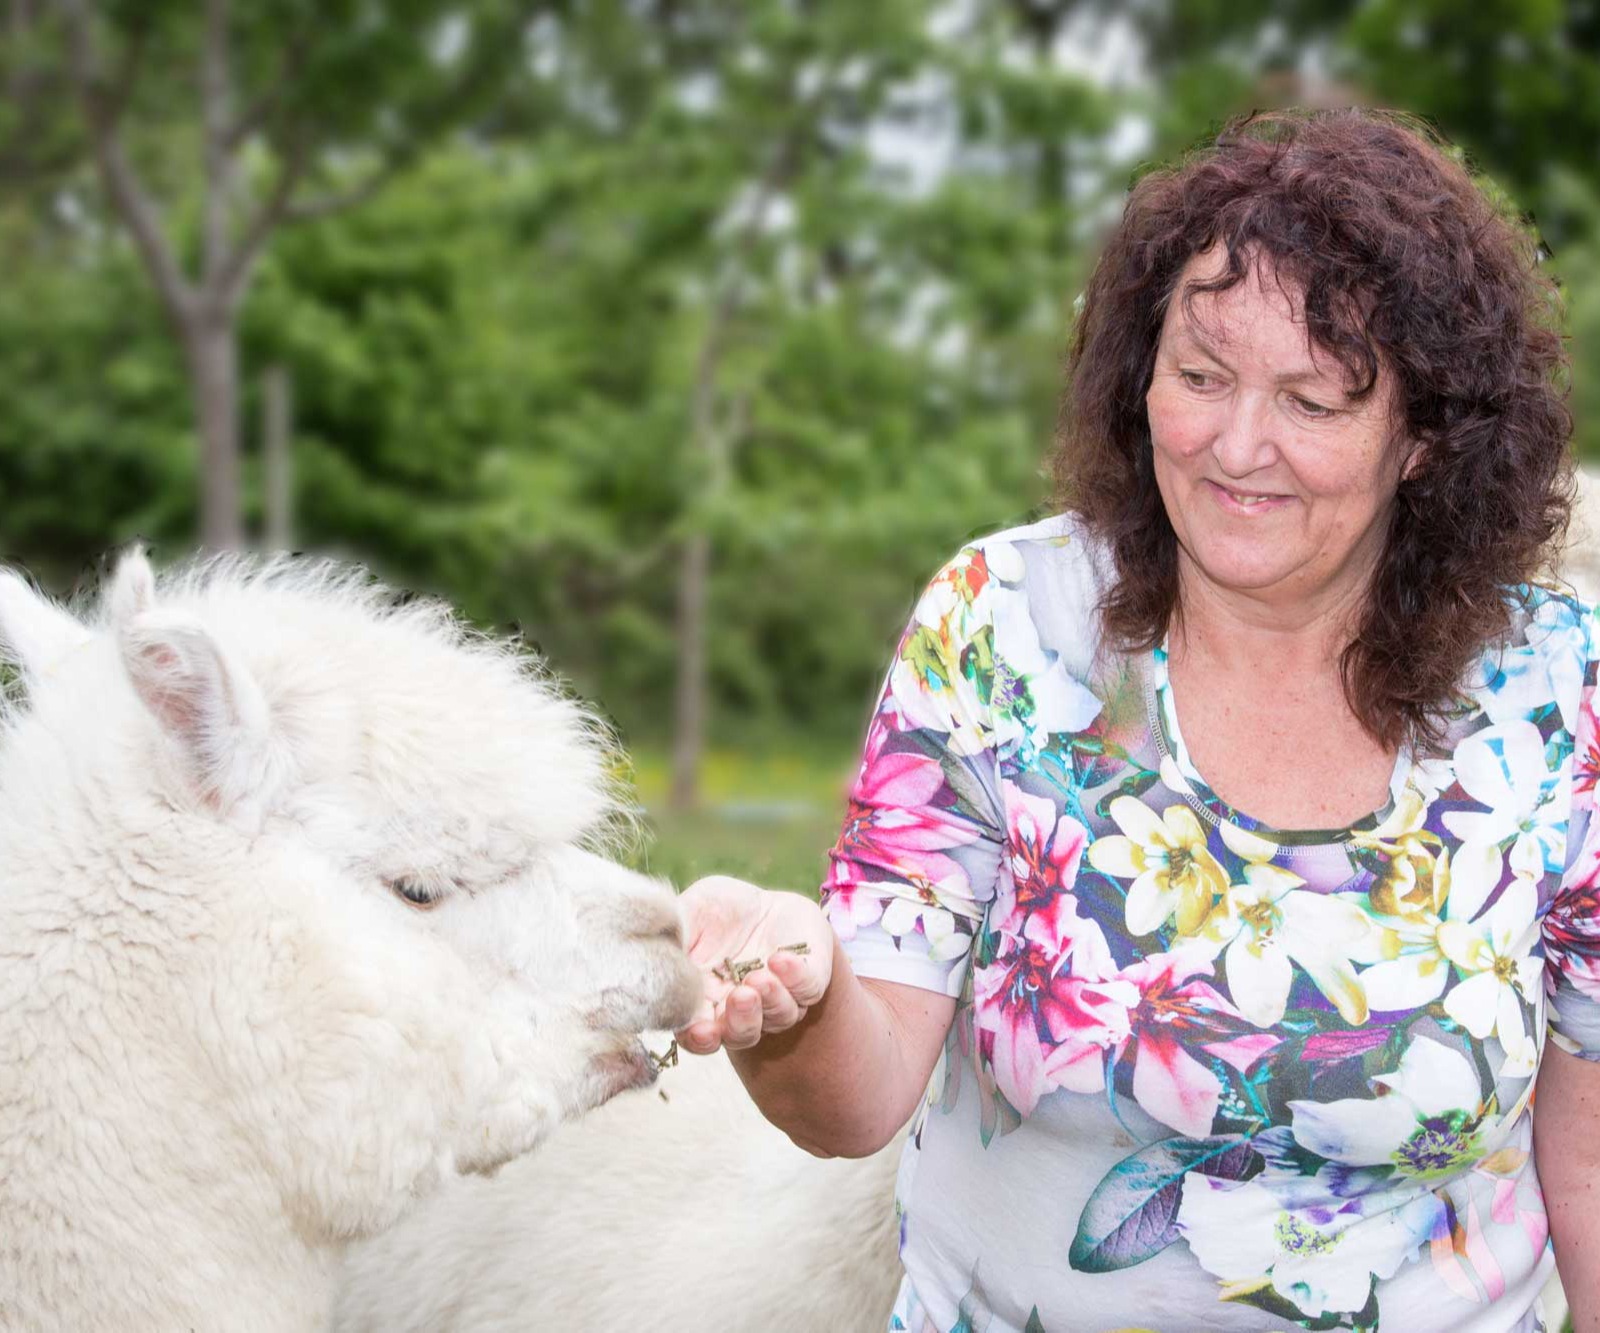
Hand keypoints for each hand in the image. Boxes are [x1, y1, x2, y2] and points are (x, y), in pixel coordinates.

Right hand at [674, 875, 834, 1054]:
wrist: (762, 900)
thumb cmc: (716, 911)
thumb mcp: (689, 912)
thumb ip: (671, 933)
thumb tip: (647, 949)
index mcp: (705, 1001)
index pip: (699, 1034)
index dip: (700, 1037)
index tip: (702, 1030)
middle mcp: (741, 1008)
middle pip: (741, 1034)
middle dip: (741, 1022)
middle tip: (740, 997)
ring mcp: (777, 997)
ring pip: (778, 1017)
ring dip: (770, 1001)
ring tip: (761, 978)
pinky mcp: (808, 980)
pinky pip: (807, 989)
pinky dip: (796, 977)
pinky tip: (782, 958)